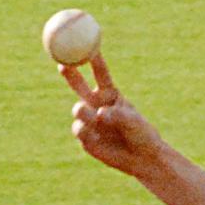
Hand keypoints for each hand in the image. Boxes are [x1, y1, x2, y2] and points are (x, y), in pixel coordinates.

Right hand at [59, 54, 163, 176]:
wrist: (143, 160)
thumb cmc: (142, 135)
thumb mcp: (134, 122)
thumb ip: (117, 115)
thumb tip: (99, 115)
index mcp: (110, 94)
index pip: (100, 73)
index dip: (92, 58)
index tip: (87, 44)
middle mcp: (97, 104)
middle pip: (78, 84)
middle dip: (68, 72)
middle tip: (62, 64)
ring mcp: (89, 120)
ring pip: (78, 110)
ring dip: (83, 112)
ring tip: (96, 118)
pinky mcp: (86, 137)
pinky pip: (79, 130)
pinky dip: (86, 132)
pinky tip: (95, 137)